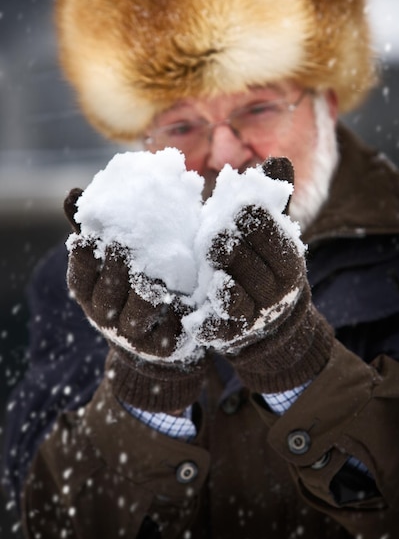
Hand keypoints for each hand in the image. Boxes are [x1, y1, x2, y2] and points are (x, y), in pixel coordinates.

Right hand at [64, 189, 204, 411]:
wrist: (158, 332)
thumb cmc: (130, 283)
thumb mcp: (109, 257)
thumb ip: (96, 228)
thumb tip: (73, 193)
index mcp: (91, 292)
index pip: (80, 277)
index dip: (83, 259)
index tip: (88, 237)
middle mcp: (107, 316)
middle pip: (107, 296)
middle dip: (116, 269)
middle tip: (123, 244)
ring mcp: (135, 334)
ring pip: (137, 314)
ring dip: (145, 292)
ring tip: (154, 273)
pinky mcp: (164, 345)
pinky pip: (169, 331)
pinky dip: (176, 314)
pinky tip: (185, 297)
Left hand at [200, 157, 333, 391]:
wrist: (270, 322)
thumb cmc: (263, 263)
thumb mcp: (273, 233)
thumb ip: (272, 200)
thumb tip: (278, 159)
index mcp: (288, 259)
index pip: (267, 232)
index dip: (247, 218)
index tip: (232, 211)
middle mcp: (275, 290)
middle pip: (246, 262)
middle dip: (226, 246)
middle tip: (210, 237)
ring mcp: (254, 315)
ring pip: (233, 297)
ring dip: (218, 280)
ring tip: (209, 269)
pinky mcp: (231, 335)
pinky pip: (218, 330)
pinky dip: (206, 325)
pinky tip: (193, 318)